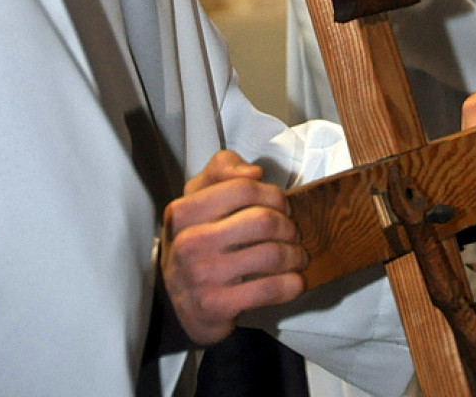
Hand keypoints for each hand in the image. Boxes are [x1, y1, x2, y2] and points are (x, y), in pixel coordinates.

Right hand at [160, 150, 306, 346]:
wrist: (178, 304)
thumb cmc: (197, 240)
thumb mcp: (198, 198)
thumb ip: (221, 169)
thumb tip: (254, 172)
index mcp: (183, 212)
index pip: (243, 188)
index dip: (273, 194)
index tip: (282, 206)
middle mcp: (189, 242)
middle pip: (263, 220)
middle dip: (289, 226)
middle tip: (292, 233)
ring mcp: (201, 276)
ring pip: (272, 254)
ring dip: (295, 255)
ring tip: (297, 256)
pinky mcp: (216, 306)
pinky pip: (270, 289)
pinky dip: (291, 284)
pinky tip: (294, 281)